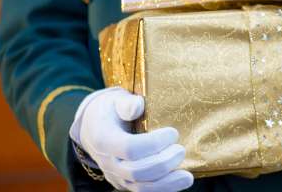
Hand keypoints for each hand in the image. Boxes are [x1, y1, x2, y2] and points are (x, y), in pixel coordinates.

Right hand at [69, 87, 193, 191]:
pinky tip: (180, 182)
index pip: (130, 148)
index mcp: (104, 139)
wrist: (94, 127)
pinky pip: (143, 191)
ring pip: (140, 187)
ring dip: (166, 184)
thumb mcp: (116, 100)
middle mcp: (108, 162)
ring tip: (187, 177)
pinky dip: (163, 189)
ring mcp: (115, 176)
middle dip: (163, 164)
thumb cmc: (111, 110)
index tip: (173, 133)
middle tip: (181, 150)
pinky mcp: (124, 183)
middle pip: (136, 172)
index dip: (154, 144)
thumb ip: (127, 103)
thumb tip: (138, 106)